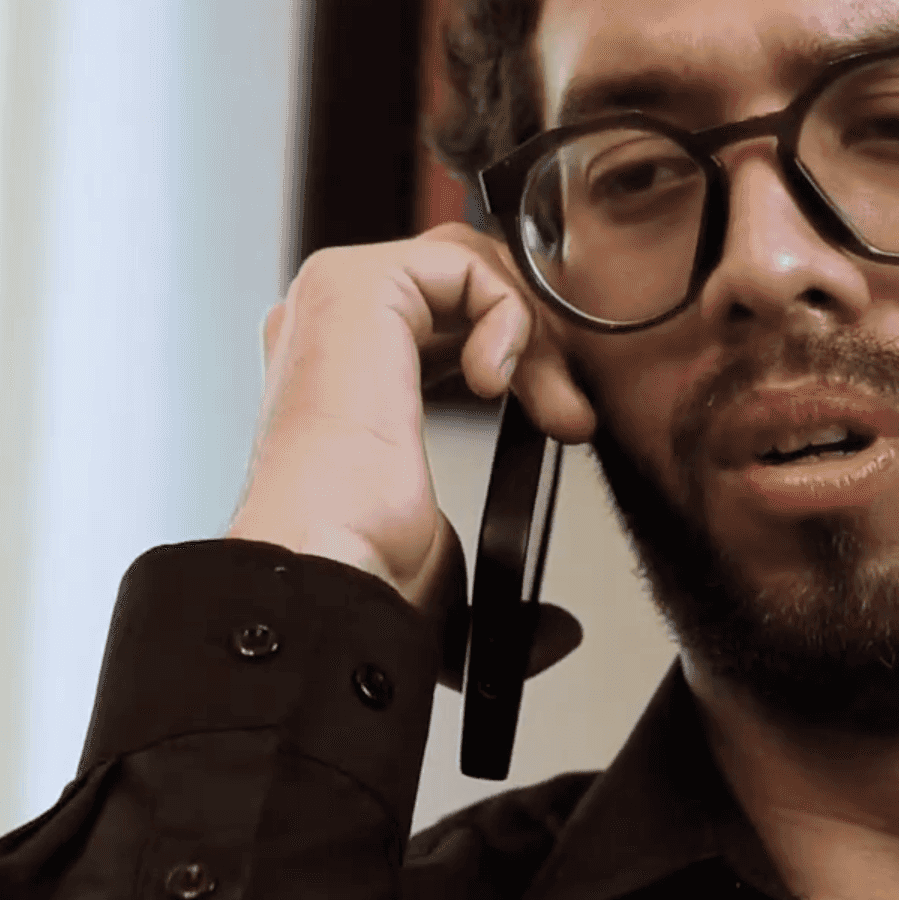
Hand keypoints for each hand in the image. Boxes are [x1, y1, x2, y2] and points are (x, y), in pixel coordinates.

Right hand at [225, 224, 596, 645]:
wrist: (327, 568)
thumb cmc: (361, 572)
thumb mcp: (444, 567)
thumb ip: (496, 581)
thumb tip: (557, 634)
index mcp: (338, 373)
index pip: (451, 319)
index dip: (521, 360)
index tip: (562, 427)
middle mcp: (327, 326)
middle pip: (468, 282)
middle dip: (542, 344)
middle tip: (570, 418)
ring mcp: (332, 299)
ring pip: (473, 265)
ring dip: (536, 334)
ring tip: (553, 408)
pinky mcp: (353, 284)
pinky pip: (465, 266)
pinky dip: (509, 316)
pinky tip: (501, 382)